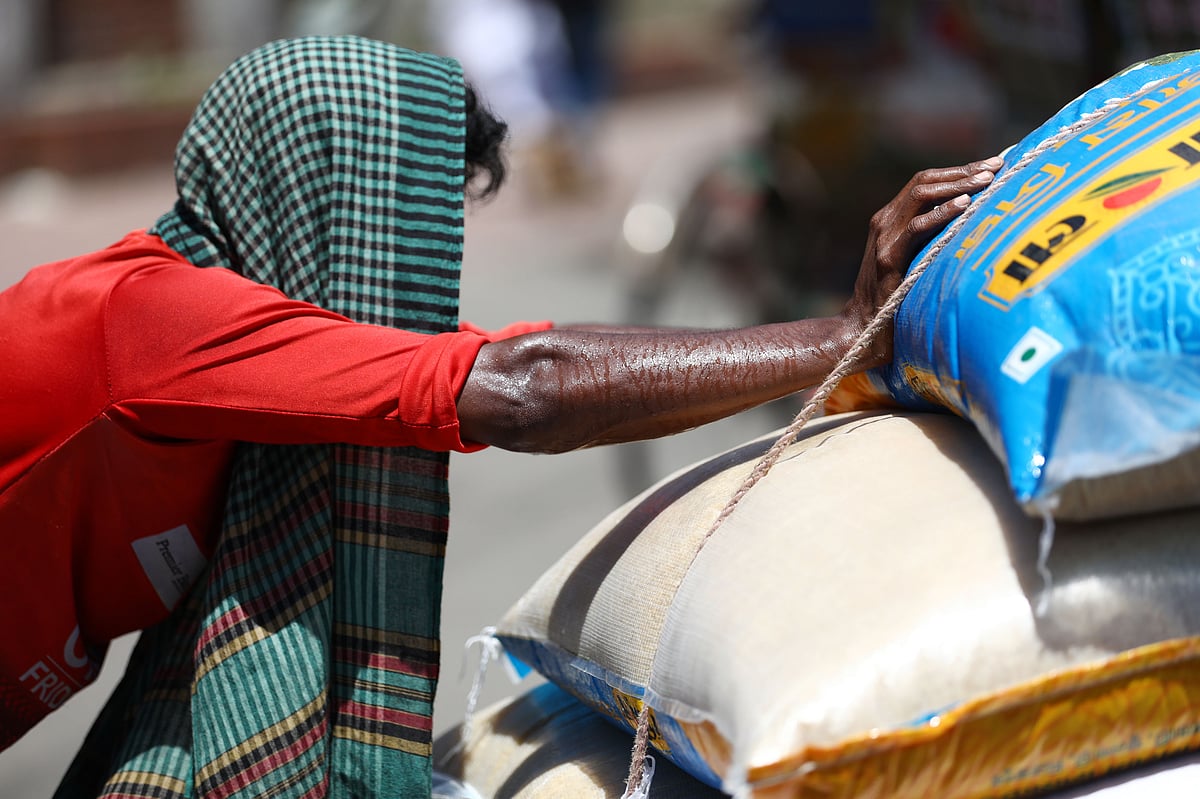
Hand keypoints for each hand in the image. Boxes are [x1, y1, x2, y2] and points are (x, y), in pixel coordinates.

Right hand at [844, 156, 1002, 366]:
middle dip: (963, 171)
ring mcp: (884, 238)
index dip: (958, 171)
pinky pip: (917, 227)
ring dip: (958, 185)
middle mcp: (884, 222)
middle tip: (997, 166)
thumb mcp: (913, 260)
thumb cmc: (895, 300)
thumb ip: (931, 239)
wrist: (863, 329)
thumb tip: (974, 224)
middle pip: (925, 181)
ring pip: (922, 195)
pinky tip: (965, 205)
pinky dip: (942, 213)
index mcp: (890, 219)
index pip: (925, 182)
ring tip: (988, 180)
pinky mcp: (889, 257)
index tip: (992, 165)